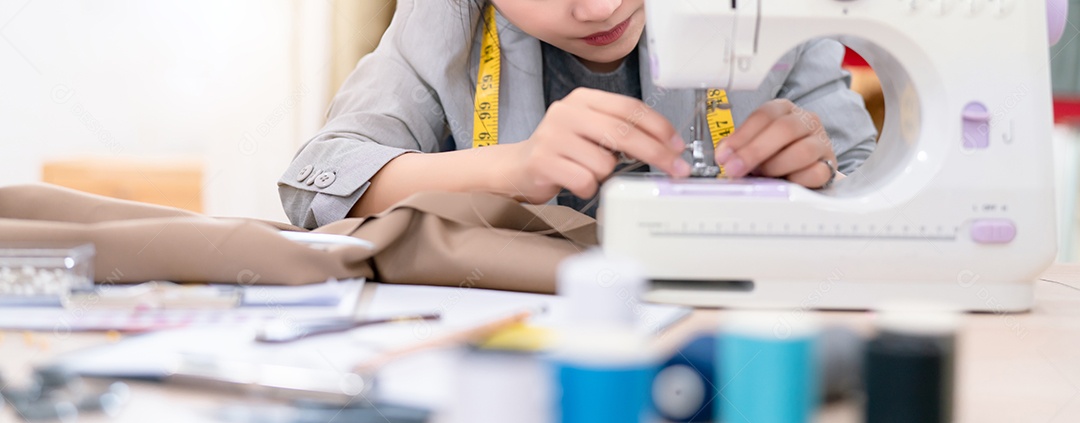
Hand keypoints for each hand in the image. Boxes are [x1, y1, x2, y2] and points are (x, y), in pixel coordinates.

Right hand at [502, 88, 690, 203]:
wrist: (517, 169)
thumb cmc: (562, 152)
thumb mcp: (590, 130)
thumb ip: (620, 130)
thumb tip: (666, 146)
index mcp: (583, 99)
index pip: (629, 107)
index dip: (658, 127)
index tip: (677, 145)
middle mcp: (566, 112)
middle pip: (623, 132)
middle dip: (655, 154)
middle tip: (676, 169)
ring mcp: (552, 136)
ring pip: (604, 163)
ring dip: (604, 176)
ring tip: (587, 173)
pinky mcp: (543, 161)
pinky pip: (585, 181)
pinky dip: (588, 189)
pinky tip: (575, 183)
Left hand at [714, 99, 838, 187]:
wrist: (804, 168)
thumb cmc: (775, 153)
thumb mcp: (754, 144)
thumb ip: (739, 147)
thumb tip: (724, 156)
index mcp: (784, 109)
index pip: (764, 115)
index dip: (741, 136)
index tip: (724, 155)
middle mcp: (806, 121)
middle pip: (784, 129)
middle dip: (754, 151)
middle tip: (735, 169)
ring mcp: (821, 142)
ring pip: (803, 151)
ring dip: (776, 166)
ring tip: (762, 175)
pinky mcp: (829, 164)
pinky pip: (816, 172)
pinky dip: (797, 180)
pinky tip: (785, 182)